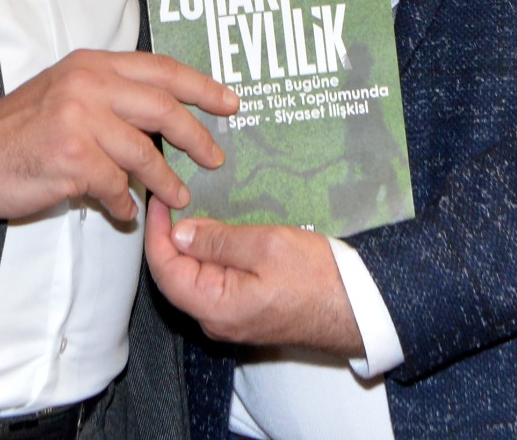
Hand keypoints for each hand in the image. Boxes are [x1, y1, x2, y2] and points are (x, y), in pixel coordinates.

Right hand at [0, 50, 237, 223]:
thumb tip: (162, 120)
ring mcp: (80, 118)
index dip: (201, 86)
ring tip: (178, 196)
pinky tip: (122, 212)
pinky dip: (124, 204)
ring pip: (145, 153)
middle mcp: (88, 83)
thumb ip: (109, 97)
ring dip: (166, 181)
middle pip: (163, 107)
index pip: (160, 68)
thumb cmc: (20, 132)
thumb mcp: (65, 93)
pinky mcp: (72, 156)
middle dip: (197, 136)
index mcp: (91, 63)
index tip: (230, 103)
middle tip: (215, 159)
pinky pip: (116, 186)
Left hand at [144, 198, 363, 355]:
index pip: (164, 269)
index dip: (157, 231)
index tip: (160, 198)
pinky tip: (220, 232)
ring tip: (198, 207)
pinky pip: (217, 283)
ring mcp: (232, 319)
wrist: (359, 308)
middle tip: (176, 197)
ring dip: (193, 244)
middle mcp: (217, 320)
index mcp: (215, 307)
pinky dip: (212, 256)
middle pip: (176, 275)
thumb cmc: (318, 279)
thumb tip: (179, 233)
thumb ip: (217, 241)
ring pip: (196, 278)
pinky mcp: (247, 312)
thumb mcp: (265, 246)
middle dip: (171, 235)